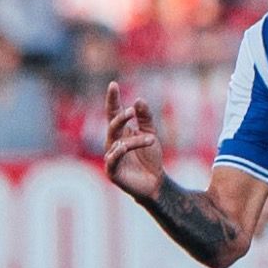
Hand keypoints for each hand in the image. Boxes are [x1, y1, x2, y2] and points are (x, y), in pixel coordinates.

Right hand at [102, 80, 165, 201]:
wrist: (156, 183)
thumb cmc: (150, 158)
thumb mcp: (150, 134)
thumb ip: (145, 118)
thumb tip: (138, 100)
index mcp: (121, 132)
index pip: (113, 113)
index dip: (112, 100)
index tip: (113, 84)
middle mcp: (113, 143)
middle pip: (112, 126)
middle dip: (120, 118)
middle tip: (132, 112)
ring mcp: (111, 157)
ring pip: (118, 143)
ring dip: (134, 140)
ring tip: (151, 139)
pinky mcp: (112, 172)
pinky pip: (112, 160)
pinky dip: (117, 153)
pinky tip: (124, 147)